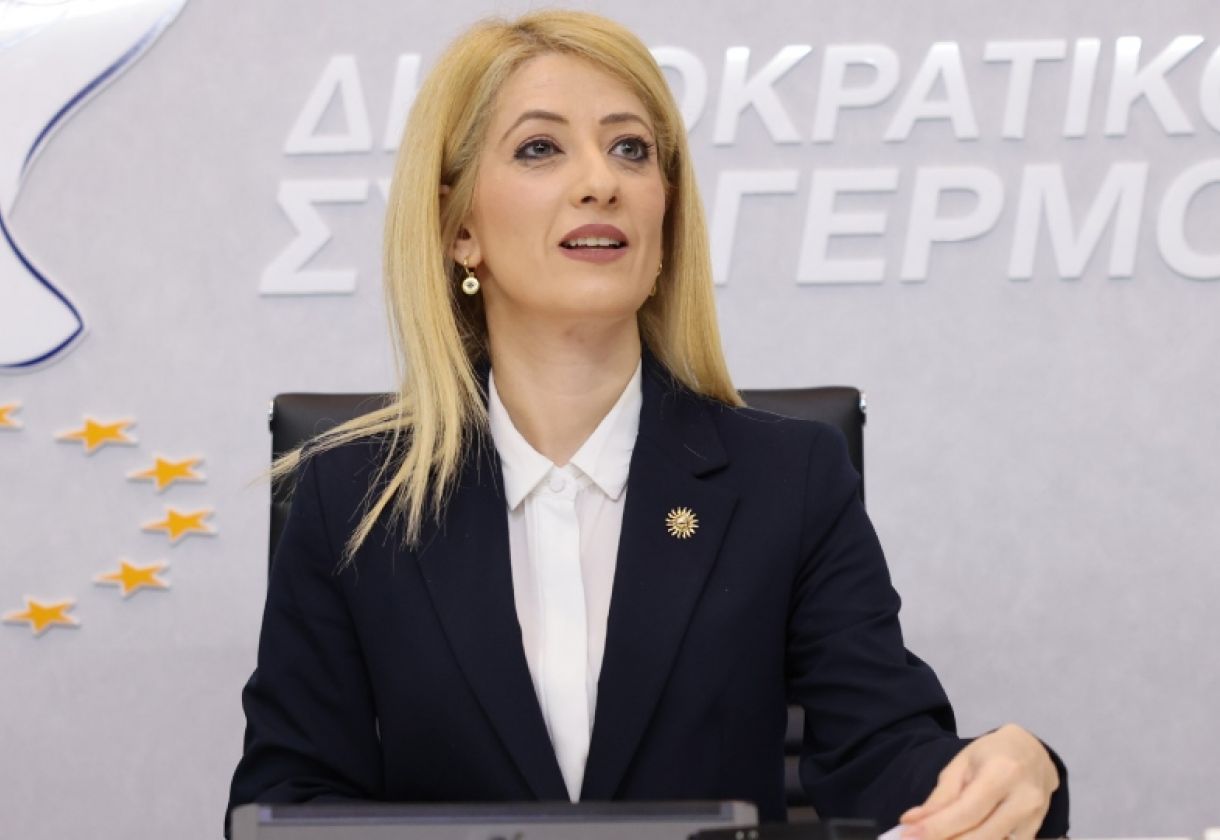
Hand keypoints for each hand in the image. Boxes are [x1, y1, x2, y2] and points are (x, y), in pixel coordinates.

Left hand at [899, 724, 1059, 839]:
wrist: (1033, 754)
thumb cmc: (991, 754)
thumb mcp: (961, 764)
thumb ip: (940, 796)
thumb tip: (912, 822)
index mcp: (1001, 773)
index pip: (966, 811)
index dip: (936, 828)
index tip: (909, 836)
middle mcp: (1023, 799)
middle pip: (980, 836)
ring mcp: (1034, 819)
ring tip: (936, 839)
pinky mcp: (1037, 832)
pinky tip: (958, 838)